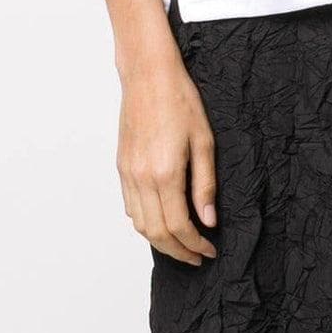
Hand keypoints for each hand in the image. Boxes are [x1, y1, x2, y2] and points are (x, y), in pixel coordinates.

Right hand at [116, 50, 217, 264]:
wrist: (148, 76)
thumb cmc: (180, 100)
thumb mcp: (204, 141)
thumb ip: (205, 184)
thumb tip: (208, 220)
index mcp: (165, 173)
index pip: (179, 227)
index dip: (195, 245)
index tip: (209, 250)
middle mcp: (142, 178)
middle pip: (157, 233)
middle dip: (178, 251)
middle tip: (197, 256)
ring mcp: (128, 174)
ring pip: (140, 224)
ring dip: (160, 242)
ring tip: (181, 244)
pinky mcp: (122, 167)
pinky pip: (130, 207)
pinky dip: (144, 223)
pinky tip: (161, 220)